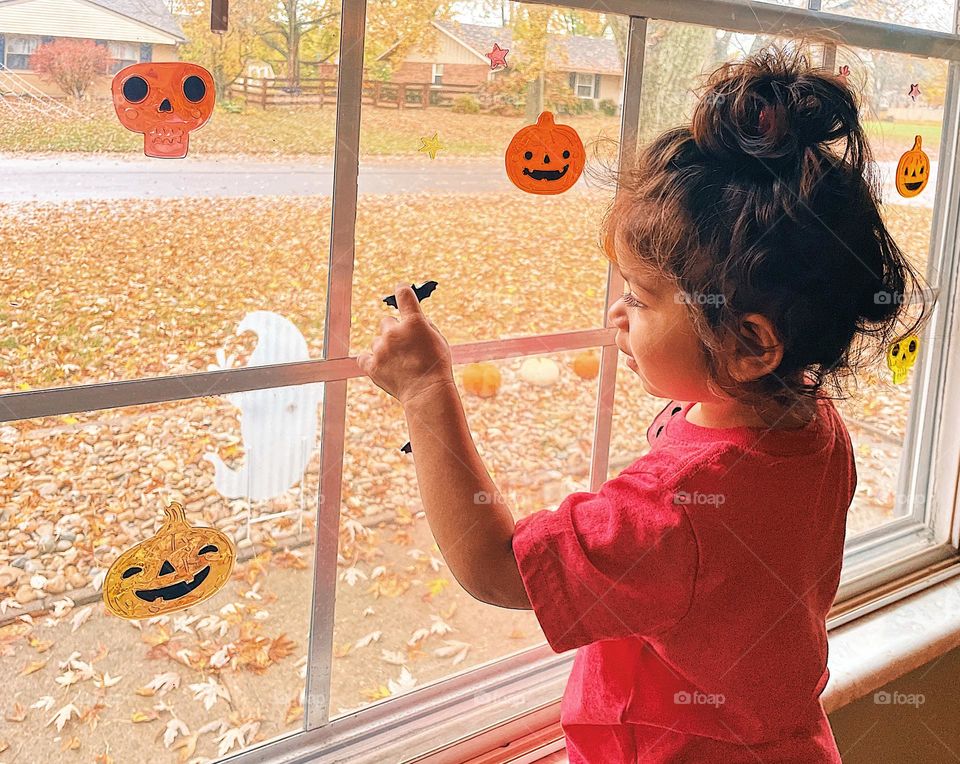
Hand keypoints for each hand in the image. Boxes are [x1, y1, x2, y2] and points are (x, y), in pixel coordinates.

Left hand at [357, 283, 455, 406]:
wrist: (427, 393)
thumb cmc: (437, 366)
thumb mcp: (439, 339)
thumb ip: (424, 325)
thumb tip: (414, 319)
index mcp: (413, 322)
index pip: (403, 294)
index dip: (402, 291)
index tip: (401, 290)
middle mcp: (393, 331)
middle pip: (387, 321)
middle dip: (395, 331)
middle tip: (407, 347)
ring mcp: (380, 348)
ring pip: (378, 341)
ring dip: (386, 348)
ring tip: (400, 364)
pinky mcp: (371, 365)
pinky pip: (364, 357)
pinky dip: (372, 361)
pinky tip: (384, 367)